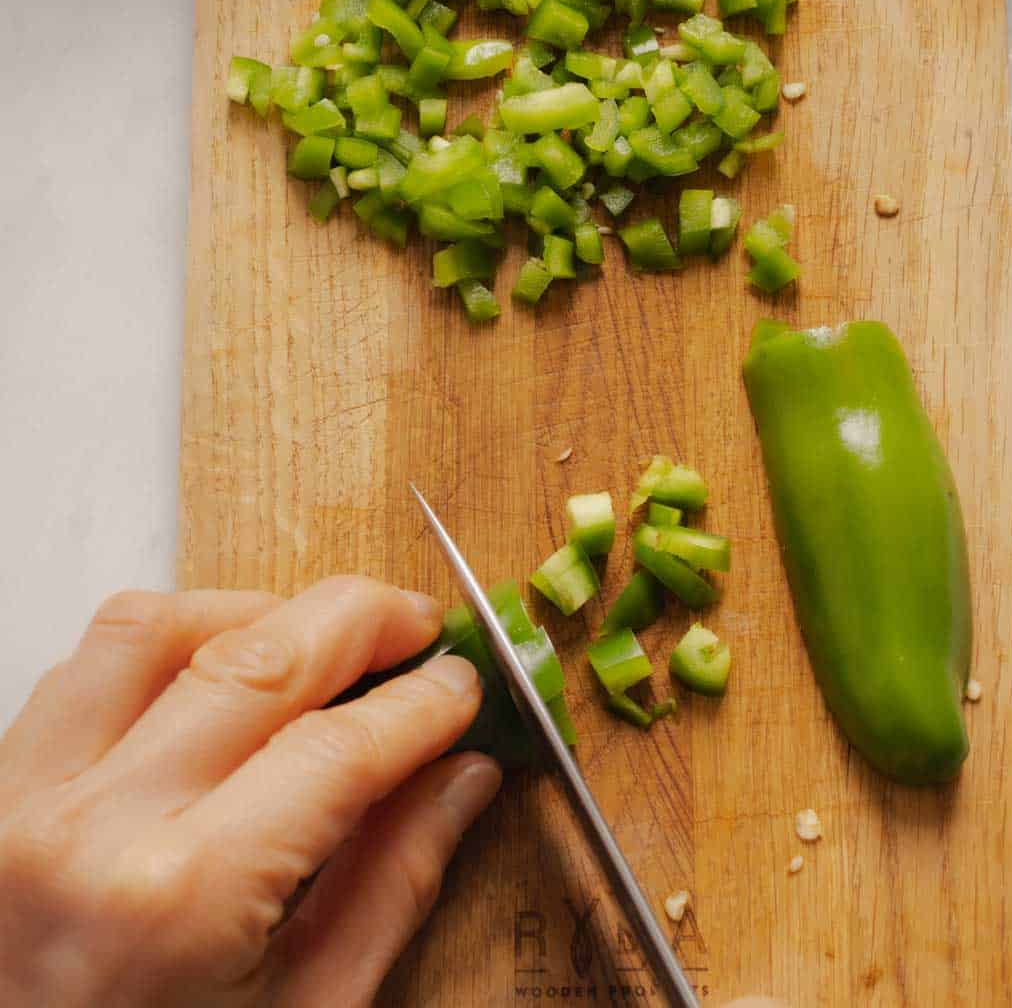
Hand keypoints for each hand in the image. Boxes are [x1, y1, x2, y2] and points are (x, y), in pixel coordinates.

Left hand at [0, 577, 500, 1005]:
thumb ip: (388, 889)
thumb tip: (461, 777)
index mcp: (181, 905)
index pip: (335, 748)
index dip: (420, 703)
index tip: (462, 684)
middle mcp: (91, 831)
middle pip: (257, 657)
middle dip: (359, 620)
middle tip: (416, 624)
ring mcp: (24, 803)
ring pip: (152, 628)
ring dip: (252, 612)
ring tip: (315, 639)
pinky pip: (81, 667)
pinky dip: (161, 644)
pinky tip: (215, 675)